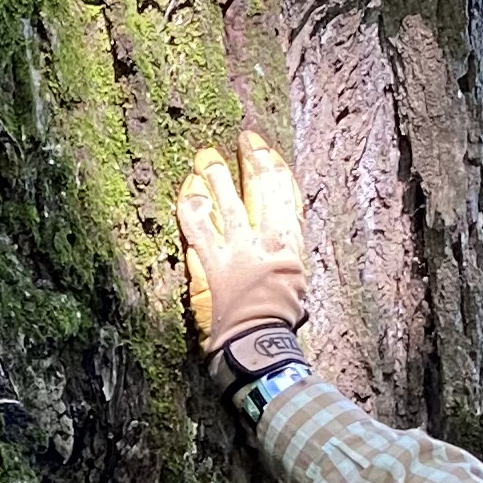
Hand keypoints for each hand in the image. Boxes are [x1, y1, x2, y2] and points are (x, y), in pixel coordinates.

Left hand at [179, 129, 310, 387]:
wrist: (258, 343)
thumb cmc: (281, 321)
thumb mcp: (296, 283)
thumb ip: (286, 255)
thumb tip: (281, 236)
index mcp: (289, 245)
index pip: (285, 196)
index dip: (274, 168)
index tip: (266, 149)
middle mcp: (264, 242)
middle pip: (257, 192)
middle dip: (251, 162)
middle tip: (243, 139)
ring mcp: (236, 252)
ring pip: (226, 206)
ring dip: (218, 179)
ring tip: (208, 158)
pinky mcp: (212, 266)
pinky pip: (199, 232)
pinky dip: (192, 211)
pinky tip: (186, 193)